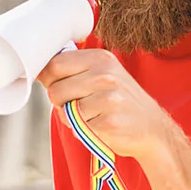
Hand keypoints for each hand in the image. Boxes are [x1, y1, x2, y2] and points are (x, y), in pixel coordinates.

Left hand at [39, 47, 171, 163]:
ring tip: (91, 116)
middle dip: (58, 101)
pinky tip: (100, 126)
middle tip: (75, 105)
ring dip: (71, 118)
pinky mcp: (110, 122)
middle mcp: (105, 75)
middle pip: (55, 89)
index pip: (55, 64)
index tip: (52, 85)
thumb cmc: (118, 101)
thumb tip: (38, 69)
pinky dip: (83, 131)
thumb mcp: (103, 74)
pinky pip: (78, 127)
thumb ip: (75, 69)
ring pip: (65, 110)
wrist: (152, 128)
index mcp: (100, 58)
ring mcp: (109, 98)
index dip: (47, 78)